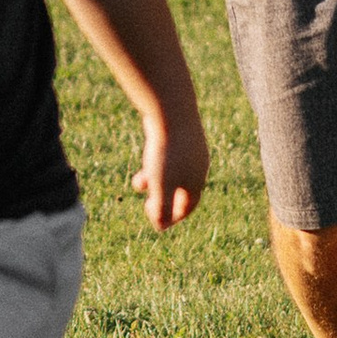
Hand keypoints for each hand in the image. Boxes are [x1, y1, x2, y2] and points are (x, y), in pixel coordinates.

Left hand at [133, 101, 207, 231]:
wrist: (170, 110)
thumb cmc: (165, 151)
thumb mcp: (160, 184)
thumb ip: (161, 208)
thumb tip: (160, 228)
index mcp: (197, 181)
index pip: (188, 207)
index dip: (172, 218)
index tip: (156, 221)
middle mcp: (198, 166)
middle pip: (182, 191)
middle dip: (163, 200)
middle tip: (149, 205)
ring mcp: (191, 149)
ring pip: (173, 173)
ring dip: (155, 182)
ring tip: (138, 184)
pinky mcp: (182, 135)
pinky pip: (170, 157)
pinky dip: (156, 164)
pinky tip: (144, 161)